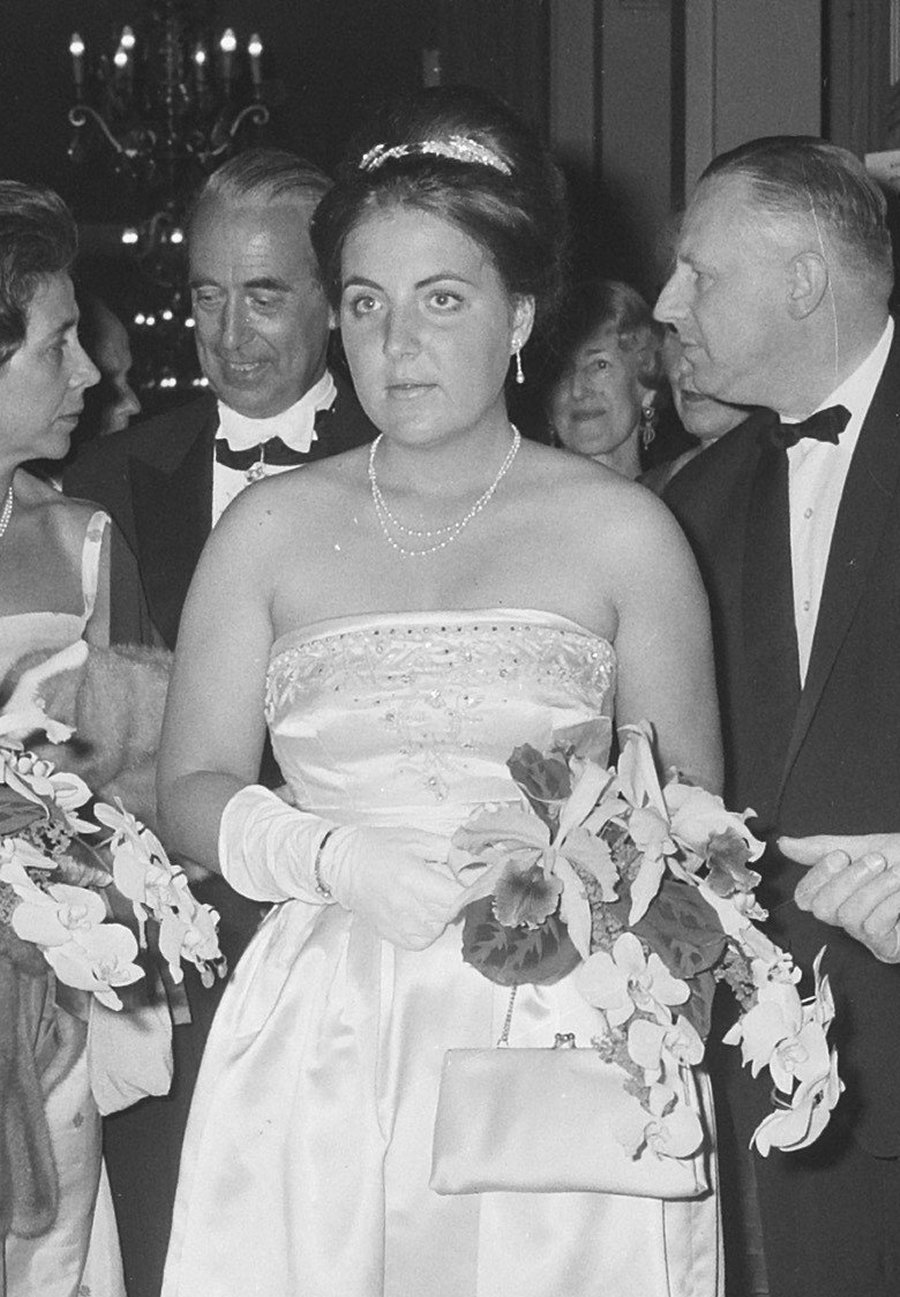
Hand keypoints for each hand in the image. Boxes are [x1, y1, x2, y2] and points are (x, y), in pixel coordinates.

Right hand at [321, 825, 462, 950]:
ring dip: (442, 913)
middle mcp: (407, 907)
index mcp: (413, 879)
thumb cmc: (377, 847)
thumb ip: (447, 848)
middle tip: (445, 881)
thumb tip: (472, 858)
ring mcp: (399, 925)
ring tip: (429, 895)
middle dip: (455, 897)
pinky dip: (428, 928)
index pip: (457, 896)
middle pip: (451, 913)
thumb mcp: (415, 838)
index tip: (466, 878)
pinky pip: (424, 940)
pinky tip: (420, 911)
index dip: (467, 887)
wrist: (341, 864)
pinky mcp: (393, 936)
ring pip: (440, 928)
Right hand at [780, 833, 899, 962]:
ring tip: (898, 873)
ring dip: (875, 889)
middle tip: (877, 861)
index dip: (818, 877)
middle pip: (823, 909)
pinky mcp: (888, 949)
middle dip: (848, 881)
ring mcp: (868, 937)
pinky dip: (889, 904)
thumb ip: (823, 848)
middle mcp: (848, 919)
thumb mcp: (865, 847)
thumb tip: (782, 844)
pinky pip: (874, 927)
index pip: (805, 897)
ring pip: (849, 917)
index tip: (841, 856)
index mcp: (839, 895)